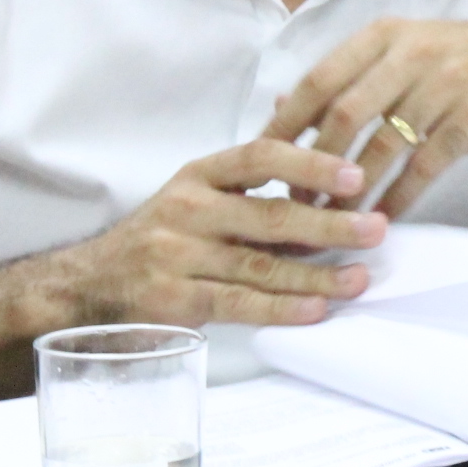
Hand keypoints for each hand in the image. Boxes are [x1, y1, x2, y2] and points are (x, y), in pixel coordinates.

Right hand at [32, 134, 383, 327]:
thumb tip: (328, 158)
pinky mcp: (175, 299)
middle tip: (376, 229)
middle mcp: (188, 209)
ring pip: (261, 265)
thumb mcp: (198, 194)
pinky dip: (282, 308)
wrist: (92, 284)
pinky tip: (315, 310)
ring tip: (359, 279)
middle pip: (270, 215)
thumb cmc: (163, 236)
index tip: (356, 175)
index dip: (310, 162)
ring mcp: (178, 255)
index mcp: (200, 174)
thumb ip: (254, 183)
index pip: (260, 156)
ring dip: (317, 275)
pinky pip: (239, 303)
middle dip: (330, 224)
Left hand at [265, 20, 467, 218]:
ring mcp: (447, 85)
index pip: (320, 79)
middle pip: (345, 115)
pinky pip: (423, 166)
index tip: (264, 161)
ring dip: (352, 190)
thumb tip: (280, 103)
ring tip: (332, 219)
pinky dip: (398, 196)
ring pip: (383, 146)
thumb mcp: (405, 51)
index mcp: (386, 34)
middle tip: (296, 201)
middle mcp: (413, 54)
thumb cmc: (463, 61)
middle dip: (313, 165)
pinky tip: (382, 216)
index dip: (287, 124)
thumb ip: (347, 75)